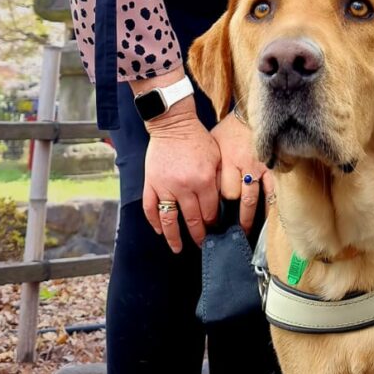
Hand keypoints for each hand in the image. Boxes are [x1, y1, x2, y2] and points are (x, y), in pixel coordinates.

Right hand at [143, 101, 220, 251]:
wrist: (173, 124)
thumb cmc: (197, 139)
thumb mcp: (217, 157)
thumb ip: (220, 180)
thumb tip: (223, 203)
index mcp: (204, 180)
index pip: (210, 211)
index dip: (213, 223)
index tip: (214, 228)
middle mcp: (184, 186)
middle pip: (193, 220)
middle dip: (199, 235)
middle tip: (202, 244)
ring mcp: (165, 186)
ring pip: (169, 220)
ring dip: (174, 238)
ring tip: (178, 248)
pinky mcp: (151, 183)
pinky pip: (150, 208)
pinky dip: (154, 222)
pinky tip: (160, 231)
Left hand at [211, 112, 273, 234]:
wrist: (253, 113)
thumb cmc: (231, 130)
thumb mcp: (214, 144)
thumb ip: (211, 166)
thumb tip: (202, 187)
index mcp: (227, 159)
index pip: (222, 191)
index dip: (218, 205)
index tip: (213, 218)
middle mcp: (243, 165)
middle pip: (237, 198)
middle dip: (233, 218)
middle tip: (228, 233)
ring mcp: (261, 167)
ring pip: (255, 199)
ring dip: (250, 218)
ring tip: (246, 232)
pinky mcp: (275, 167)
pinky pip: (273, 191)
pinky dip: (270, 206)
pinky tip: (268, 219)